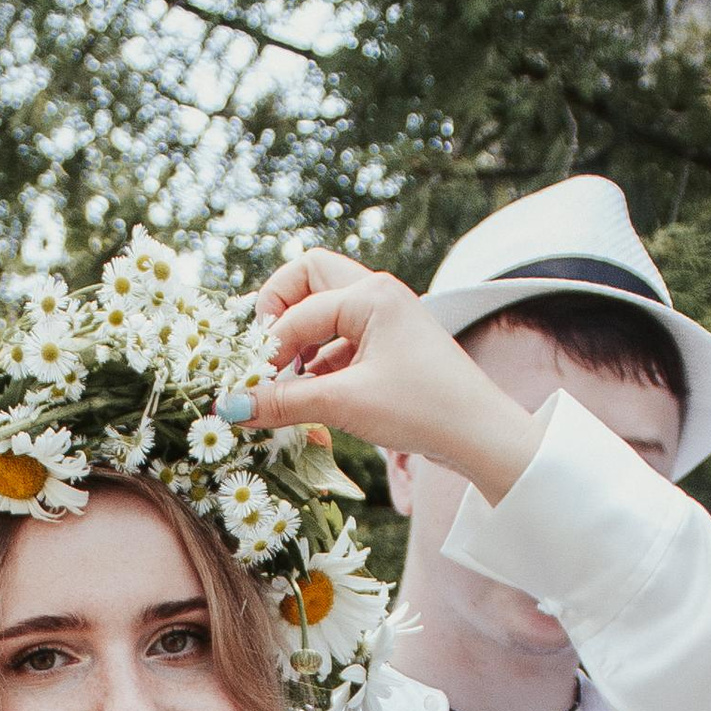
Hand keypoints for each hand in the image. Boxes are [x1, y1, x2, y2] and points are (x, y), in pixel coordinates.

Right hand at [235, 248, 544, 491]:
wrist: (481, 434)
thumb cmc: (422, 409)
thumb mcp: (345, 404)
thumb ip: (283, 401)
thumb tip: (229, 408)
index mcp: (369, 294)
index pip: (296, 313)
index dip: (268, 350)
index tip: (249, 387)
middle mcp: (377, 293)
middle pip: (307, 276)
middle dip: (278, 311)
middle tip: (266, 353)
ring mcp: (386, 315)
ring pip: (324, 307)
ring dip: (300, 338)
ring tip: (290, 379)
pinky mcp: (390, 342)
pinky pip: (341, 336)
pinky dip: (321, 358)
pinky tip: (315, 392)